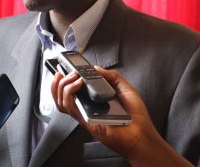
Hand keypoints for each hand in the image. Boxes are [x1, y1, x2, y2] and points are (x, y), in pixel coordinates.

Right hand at [51, 67, 192, 166]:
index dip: (62, 81)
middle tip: (66, 72)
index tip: (62, 68)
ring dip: (62, 85)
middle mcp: (85, 107)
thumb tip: (95, 68)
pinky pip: (70, 107)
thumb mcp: (125, 87)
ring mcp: (84, 114)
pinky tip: (78, 84)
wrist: (141, 132)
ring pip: (61, 101)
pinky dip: (70, 93)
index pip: (70, 91)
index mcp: (92, 100)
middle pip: (60, 96)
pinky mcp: (85, 120)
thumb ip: (111, 76)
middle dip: (58, 82)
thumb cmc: (135, 114)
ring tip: (73, 77)